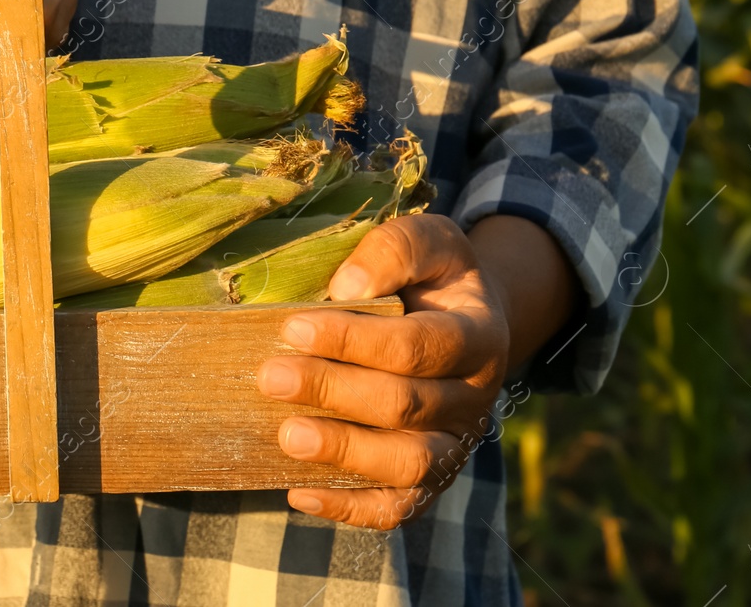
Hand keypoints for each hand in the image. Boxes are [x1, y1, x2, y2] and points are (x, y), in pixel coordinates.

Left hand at [255, 213, 514, 528]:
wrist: (464, 322)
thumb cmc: (431, 278)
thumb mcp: (427, 241)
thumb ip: (395, 250)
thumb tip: (346, 288)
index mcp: (479, 336)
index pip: (419, 346)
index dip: (354, 341)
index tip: (292, 328)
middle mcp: (475, 398)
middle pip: (406, 406)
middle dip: (334, 392)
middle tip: (271, 378)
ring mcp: (456, 445)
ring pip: (410, 465)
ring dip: (344, 454)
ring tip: (287, 436)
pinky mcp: (431, 480)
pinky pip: (399, 508)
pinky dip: (351, 508)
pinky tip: (298, 493)